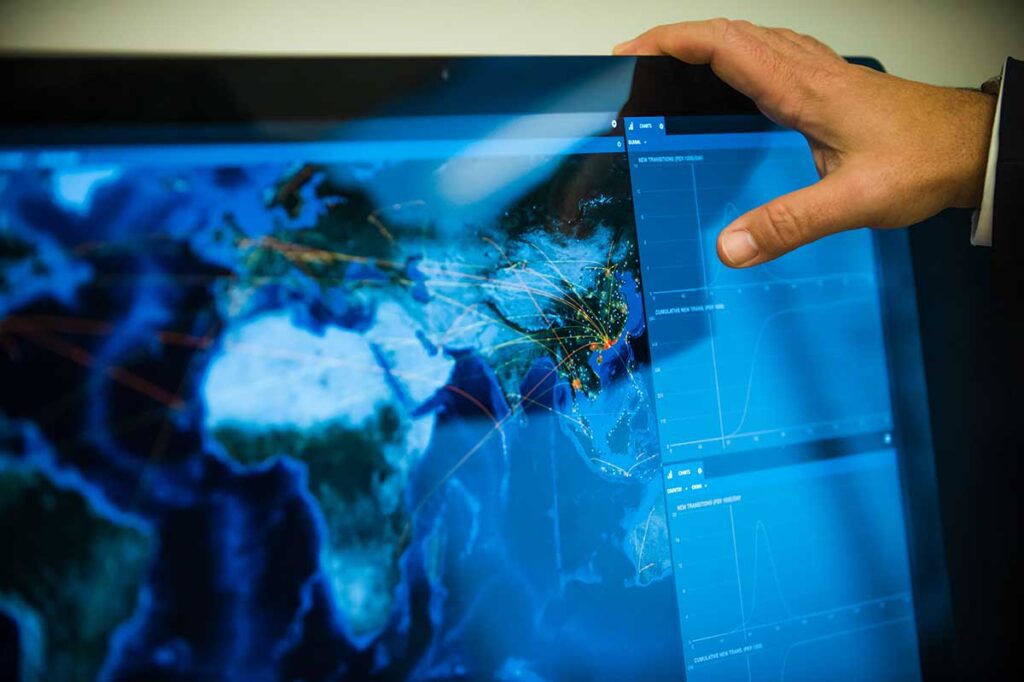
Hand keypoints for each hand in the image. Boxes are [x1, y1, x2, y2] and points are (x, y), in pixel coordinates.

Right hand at [614, 20, 996, 266]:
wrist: (972, 145)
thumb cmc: (923, 160)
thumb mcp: (854, 200)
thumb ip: (789, 224)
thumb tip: (729, 247)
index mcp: (801, 87)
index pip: (722, 46)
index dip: (670, 43)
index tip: (630, 52)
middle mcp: (805, 70)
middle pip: (728, 31)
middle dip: (674, 38)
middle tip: (635, 56)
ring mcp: (818, 72)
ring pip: (749, 36)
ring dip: (704, 39)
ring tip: (670, 57)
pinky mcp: (829, 84)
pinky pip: (771, 51)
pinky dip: (737, 51)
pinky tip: (736, 72)